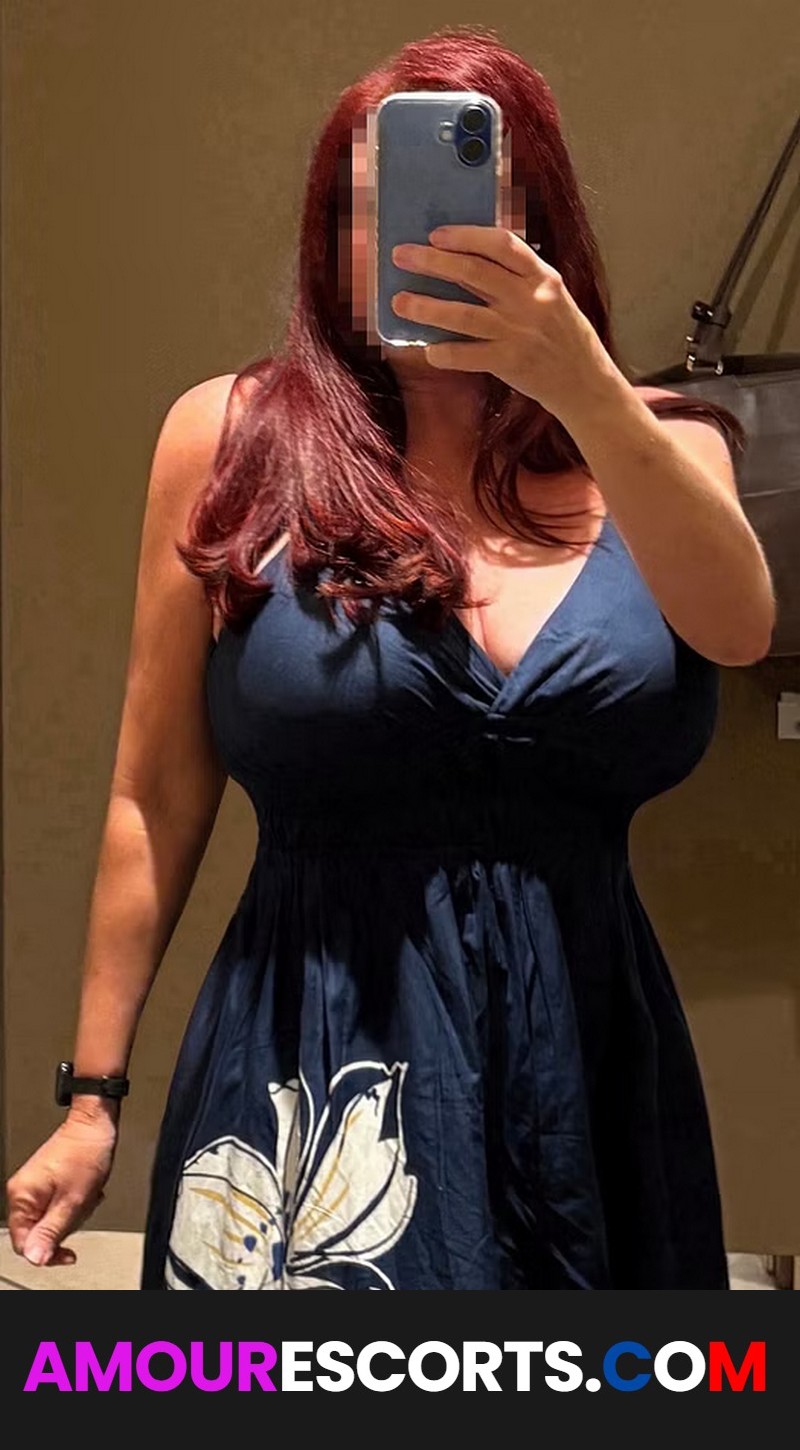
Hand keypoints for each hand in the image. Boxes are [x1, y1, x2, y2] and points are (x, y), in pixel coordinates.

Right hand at [6, 1110, 116, 1266]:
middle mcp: (23, 1191)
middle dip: (63, 1227)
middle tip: (80, 1211)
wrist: (95, 1125)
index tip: (67, 1253)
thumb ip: (51, 1231)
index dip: (46, 1251)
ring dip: (72, 1214)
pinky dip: (73, 1204)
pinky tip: (84, 1191)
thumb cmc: (85, 1154)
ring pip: (50, 1220)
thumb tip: (35, 1257)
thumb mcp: (72, 1201)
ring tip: (84, 1197)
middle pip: (38, 1231)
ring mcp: (34, 1185)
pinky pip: (57, 1206)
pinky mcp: (47, 1181)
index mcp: (22, 1196)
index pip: (24, 1243)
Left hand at [390, 225, 619, 423]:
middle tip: (402, 256)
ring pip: (463, 315)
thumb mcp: (551, 295)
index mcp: (542, 276)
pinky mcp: (511, 363)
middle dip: (432, 262)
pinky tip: (428, 350)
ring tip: (400, 302)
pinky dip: (445, 352)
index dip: (465, 236)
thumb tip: (465, 259)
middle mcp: (530, 300)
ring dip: (426, 307)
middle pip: (473, 273)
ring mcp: (519, 332)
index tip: (436, 234)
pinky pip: (468, 355)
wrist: (586, 381)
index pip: (501, 245)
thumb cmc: (563, 335)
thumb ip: (518, 277)